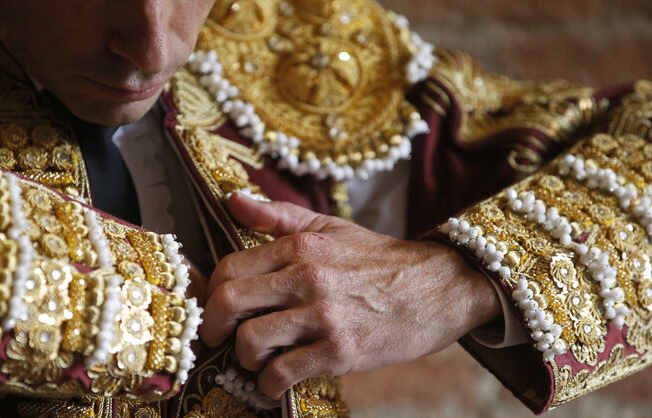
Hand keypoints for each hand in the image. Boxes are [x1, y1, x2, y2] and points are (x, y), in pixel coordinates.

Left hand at [200, 193, 500, 398]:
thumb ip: (278, 216)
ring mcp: (324, 315)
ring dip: (243, 357)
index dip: (210, 294)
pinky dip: (269, 383)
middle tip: (218, 339)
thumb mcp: (330, 226)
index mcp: (299, 246)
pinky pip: (284, 372)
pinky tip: (274, 381)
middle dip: (213, 327)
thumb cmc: (380, 259)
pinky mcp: (342, 350)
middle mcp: (306, 277)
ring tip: (254, 360)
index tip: (216, 309)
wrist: (441, 286)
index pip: (229, 268)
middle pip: (229, 302)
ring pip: (251, 340)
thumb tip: (233, 200)